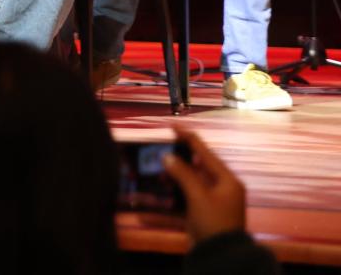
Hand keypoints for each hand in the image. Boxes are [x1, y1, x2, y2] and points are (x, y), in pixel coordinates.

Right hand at [165, 129, 246, 244]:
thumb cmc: (214, 221)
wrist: (221, 256)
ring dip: (173, 179)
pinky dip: (172, 199)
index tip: (172, 127)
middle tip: (160, 151)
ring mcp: (212, 203)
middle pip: (197, 168)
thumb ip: (183, 174)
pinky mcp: (202, 215)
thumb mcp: (198, 196)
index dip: (189, 138)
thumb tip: (167, 156)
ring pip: (189, 184)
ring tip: (156, 171)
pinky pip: (185, 201)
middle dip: (178, 161)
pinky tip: (156, 198)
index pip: (206, 153)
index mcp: (227, 180)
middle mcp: (221, 189)